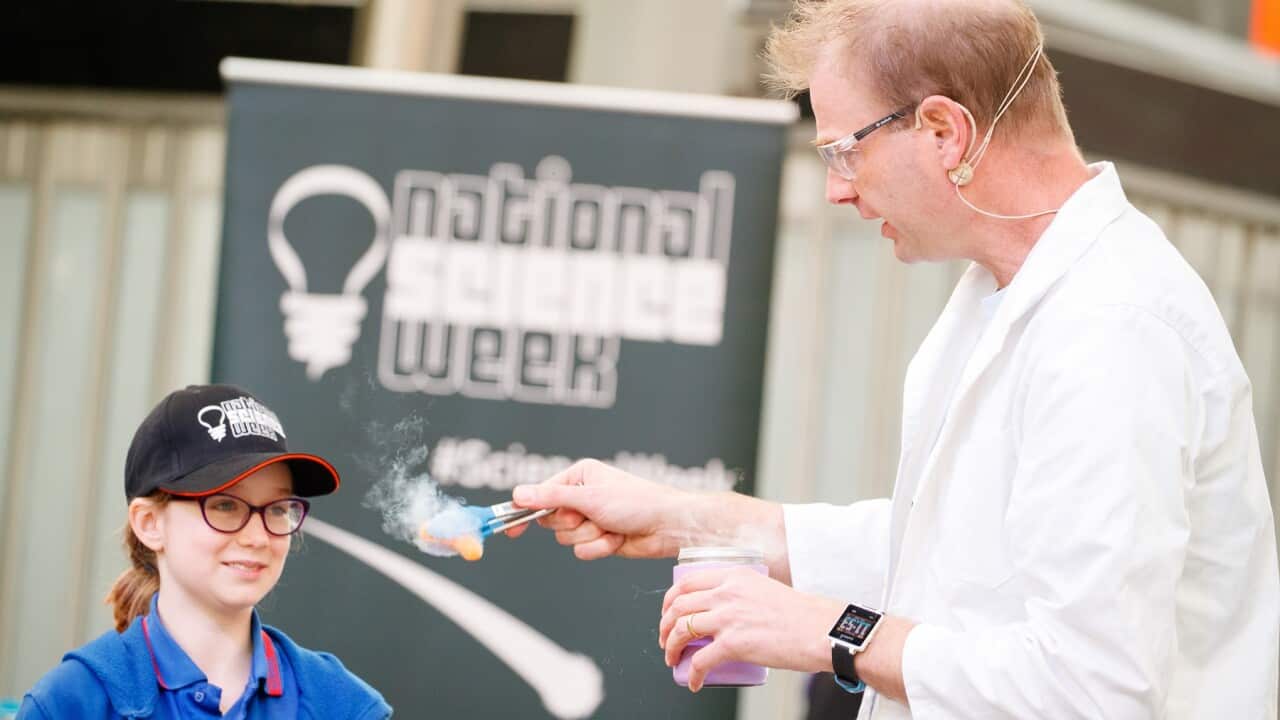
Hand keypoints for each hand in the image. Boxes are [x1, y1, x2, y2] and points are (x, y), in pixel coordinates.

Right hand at [509, 459, 688, 559]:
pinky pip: (583, 551)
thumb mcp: (590, 498)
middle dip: (572, 524)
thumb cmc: (637, 502)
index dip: (526, 510)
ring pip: (566, 539)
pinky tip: (618, 539)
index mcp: (579, 476)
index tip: (510, 526)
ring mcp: (591, 518)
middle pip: (551, 520)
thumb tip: (518, 494)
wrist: (668, 527)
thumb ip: (551, 497)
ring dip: (589, 537)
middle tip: (591, 516)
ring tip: (611, 527)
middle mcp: (582, 496)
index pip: (541, 494)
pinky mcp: (599, 538)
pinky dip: (600, 547)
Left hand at [659, 567, 843, 690]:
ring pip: (682, 630)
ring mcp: (729, 617)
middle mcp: (727, 592)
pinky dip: (692, 674)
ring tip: (673, 659)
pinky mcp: (734, 643)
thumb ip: (743, 594)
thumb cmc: (800, 614)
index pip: (687, 581)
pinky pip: (701, 660)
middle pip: (679, 605)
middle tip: (665, 638)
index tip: (668, 612)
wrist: (821, 630)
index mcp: (734, 576)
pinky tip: (694, 681)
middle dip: (664, 624)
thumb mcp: (765, 589)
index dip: (670, 599)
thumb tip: (725, 610)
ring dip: (670, 647)